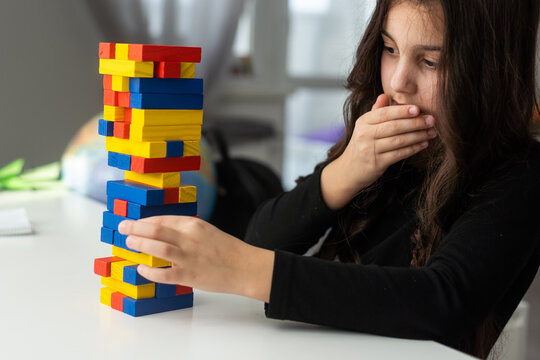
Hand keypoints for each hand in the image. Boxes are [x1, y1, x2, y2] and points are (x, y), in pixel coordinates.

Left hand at [118, 216, 274, 301]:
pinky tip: (141, 268)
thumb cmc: (226, 250)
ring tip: (129, 243)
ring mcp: (189, 257)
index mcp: (194, 224)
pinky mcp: (189, 275)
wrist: (245, 267)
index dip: (145, 220)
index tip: (134, 222)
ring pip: (158, 247)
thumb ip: (186, 231)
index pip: (163, 218)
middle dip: (136, 227)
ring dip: (140, 244)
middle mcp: (190, 238)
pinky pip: (164, 273)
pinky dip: (150, 271)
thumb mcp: (207, 231)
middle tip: (123, 228)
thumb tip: (162, 233)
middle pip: (156, 229)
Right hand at [321, 94, 436, 209]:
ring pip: (399, 140)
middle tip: (431, 120)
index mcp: (363, 122)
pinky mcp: (376, 163)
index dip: (402, 111)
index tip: (418, 109)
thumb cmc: (362, 145)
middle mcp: (365, 135)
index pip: (384, 113)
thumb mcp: (365, 126)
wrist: (349, 170)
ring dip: (418, 136)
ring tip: (431, 132)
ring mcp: (370, 150)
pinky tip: (423, 144)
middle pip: (394, 126)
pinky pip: (399, 154)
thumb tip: (385, 95)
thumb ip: (376, 111)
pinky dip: (413, 148)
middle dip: (415, 122)